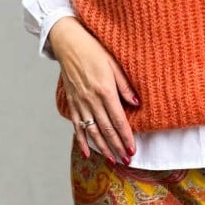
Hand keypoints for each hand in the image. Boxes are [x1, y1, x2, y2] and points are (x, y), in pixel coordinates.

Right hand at [49, 17, 138, 164]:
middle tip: (126, 160)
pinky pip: (77, 126)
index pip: (118, 120)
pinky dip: (82, 141)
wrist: (68, 43)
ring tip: (112, 160)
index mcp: (105, 90)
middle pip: (106, 130)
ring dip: (103, 148)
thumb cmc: (93, 50)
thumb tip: (136, 103)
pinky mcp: (72, 103)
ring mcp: (80, 103)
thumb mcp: (114, 63)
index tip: (133, 149)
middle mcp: (91, 100)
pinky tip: (87, 152)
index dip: (126, 137)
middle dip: (117, 147)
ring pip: (92, 132)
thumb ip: (125, 85)